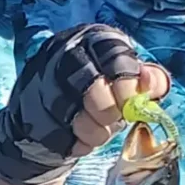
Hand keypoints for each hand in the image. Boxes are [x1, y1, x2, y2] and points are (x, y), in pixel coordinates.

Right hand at [0, 23, 169, 184]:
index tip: (132, 104)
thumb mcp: (126, 82)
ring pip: (73, 114)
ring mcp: (42, 83)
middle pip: (92, 86)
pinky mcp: (31, 113)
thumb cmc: (99, 95)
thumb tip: (152, 82)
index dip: (128, 83)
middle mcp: (63, 54)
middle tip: (114, 121)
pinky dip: (76, 144)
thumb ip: (147, 81)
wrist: (52, 115)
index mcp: (93, 40)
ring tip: (99, 133)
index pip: (114, 55)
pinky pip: (60, 135)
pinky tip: (80, 139)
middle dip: (109, 111)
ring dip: (94, 132)